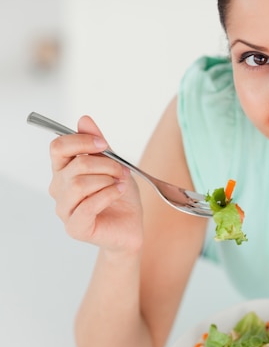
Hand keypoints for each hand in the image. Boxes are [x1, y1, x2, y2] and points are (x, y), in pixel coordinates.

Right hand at [48, 116, 142, 251]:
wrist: (130, 226)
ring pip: (79, 184)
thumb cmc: (120, 197)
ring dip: (107, 180)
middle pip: (76, 165)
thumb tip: (84, 119)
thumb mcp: (114, 165)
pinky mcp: (75, 227)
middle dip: (106, 164)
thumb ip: (98, 145)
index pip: (58, 147)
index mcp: (64, 171)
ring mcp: (64, 209)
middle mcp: (59, 189)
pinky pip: (87, 206)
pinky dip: (107, 195)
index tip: (104, 144)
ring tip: (121, 184)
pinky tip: (118, 192)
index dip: (82, 141)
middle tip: (123, 171)